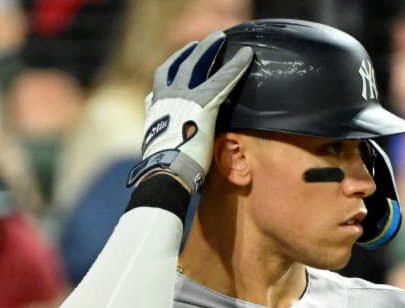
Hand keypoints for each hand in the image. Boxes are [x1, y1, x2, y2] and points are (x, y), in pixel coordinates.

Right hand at [129, 31, 252, 191]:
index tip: (179, 62)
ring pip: (198, 66)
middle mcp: (166, 98)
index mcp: (156, 107)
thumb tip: (164, 136)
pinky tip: (247, 57)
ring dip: (210, 50)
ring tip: (220, 38)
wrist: (167, 172)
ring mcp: (184, 99)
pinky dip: (235, 67)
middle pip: (178, 66)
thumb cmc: (168, 168)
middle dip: (189, 53)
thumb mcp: (161, 144)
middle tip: (200, 43)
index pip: (163, 81)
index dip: (172, 69)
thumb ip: (166, 131)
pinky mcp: (204, 105)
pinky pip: (223, 81)